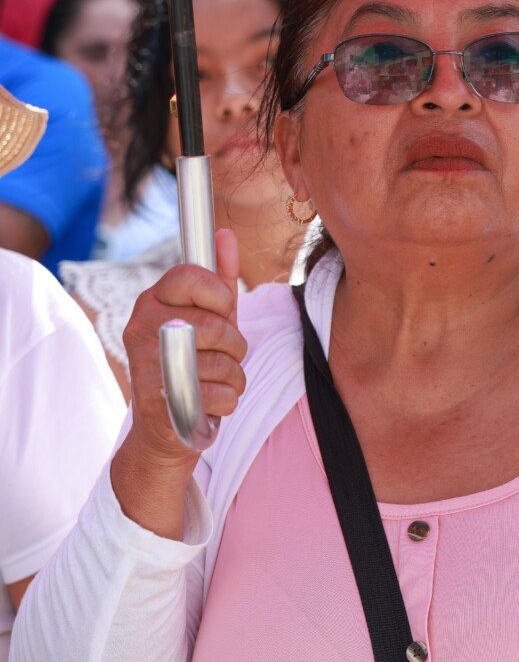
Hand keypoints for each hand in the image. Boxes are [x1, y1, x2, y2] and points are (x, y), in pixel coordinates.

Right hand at [123, 229, 247, 465]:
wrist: (167, 425)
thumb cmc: (195, 362)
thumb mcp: (210, 317)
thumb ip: (220, 279)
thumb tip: (226, 235)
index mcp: (153, 301)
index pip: (190, 276)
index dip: (219, 295)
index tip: (222, 310)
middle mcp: (142, 327)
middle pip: (215, 325)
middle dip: (234, 345)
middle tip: (221, 356)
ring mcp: (146, 364)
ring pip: (223, 362)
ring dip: (233, 376)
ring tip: (214, 381)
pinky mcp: (158, 401)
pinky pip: (219, 394)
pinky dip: (225, 402)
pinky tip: (208, 403)